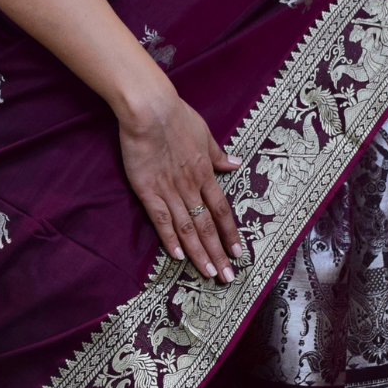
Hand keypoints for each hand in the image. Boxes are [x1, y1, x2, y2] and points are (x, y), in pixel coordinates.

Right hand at [118, 86, 244, 281]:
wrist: (150, 109)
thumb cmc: (176, 115)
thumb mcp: (204, 133)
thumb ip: (218, 153)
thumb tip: (235, 164)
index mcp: (205, 172)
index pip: (222, 210)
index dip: (231, 233)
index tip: (239, 253)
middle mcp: (191, 186)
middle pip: (208, 226)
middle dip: (219, 253)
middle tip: (228, 277)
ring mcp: (170, 191)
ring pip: (189, 229)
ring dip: (200, 253)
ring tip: (209, 273)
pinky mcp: (148, 191)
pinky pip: (162, 220)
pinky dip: (171, 239)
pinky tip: (178, 257)